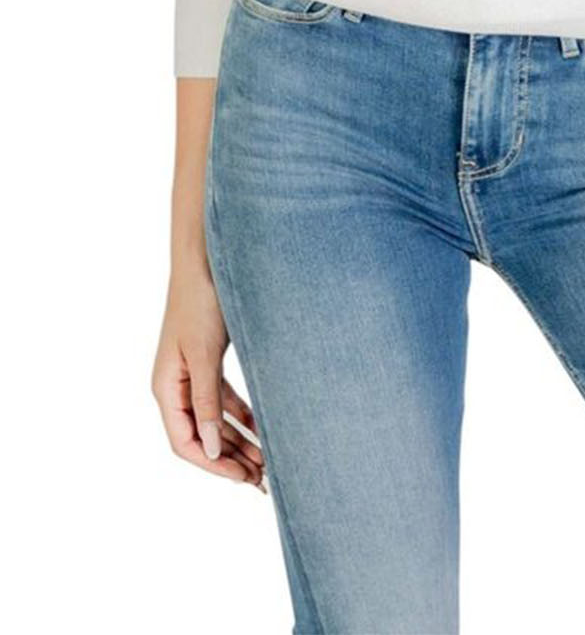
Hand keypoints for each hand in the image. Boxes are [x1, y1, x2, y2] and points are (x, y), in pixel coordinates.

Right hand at [151, 262, 266, 490]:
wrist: (207, 258)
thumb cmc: (201, 301)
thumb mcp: (204, 354)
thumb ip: (206, 401)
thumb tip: (208, 449)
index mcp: (166, 388)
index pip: (184, 443)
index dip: (213, 464)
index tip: (243, 478)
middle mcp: (175, 385)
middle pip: (201, 436)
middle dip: (230, 459)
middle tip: (262, 479)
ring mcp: (191, 374)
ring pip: (214, 420)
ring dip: (238, 440)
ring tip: (266, 461)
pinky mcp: (208, 361)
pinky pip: (223, 399)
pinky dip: (241, 415)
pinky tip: (262, 428)